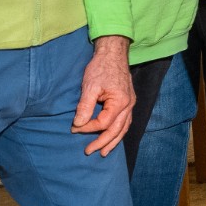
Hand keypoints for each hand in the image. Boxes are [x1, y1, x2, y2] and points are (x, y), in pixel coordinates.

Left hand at [73, 36, 135, 154]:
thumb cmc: (101, 68)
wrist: (113, 53)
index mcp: (120, 102)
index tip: (74, 128)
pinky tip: (113, 137)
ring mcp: (130, 104)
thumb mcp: (90, 86)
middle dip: (103, 142)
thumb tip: (78, 124)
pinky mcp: (128, 102)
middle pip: (117, 130)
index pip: (104, 123)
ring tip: (104, 152)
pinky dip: (119, 132)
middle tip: (89, 152)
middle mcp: (129, 105)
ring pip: (124, 128)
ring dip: (114, 141)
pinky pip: (126, 122)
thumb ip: (85, 106)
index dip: (88, 128)